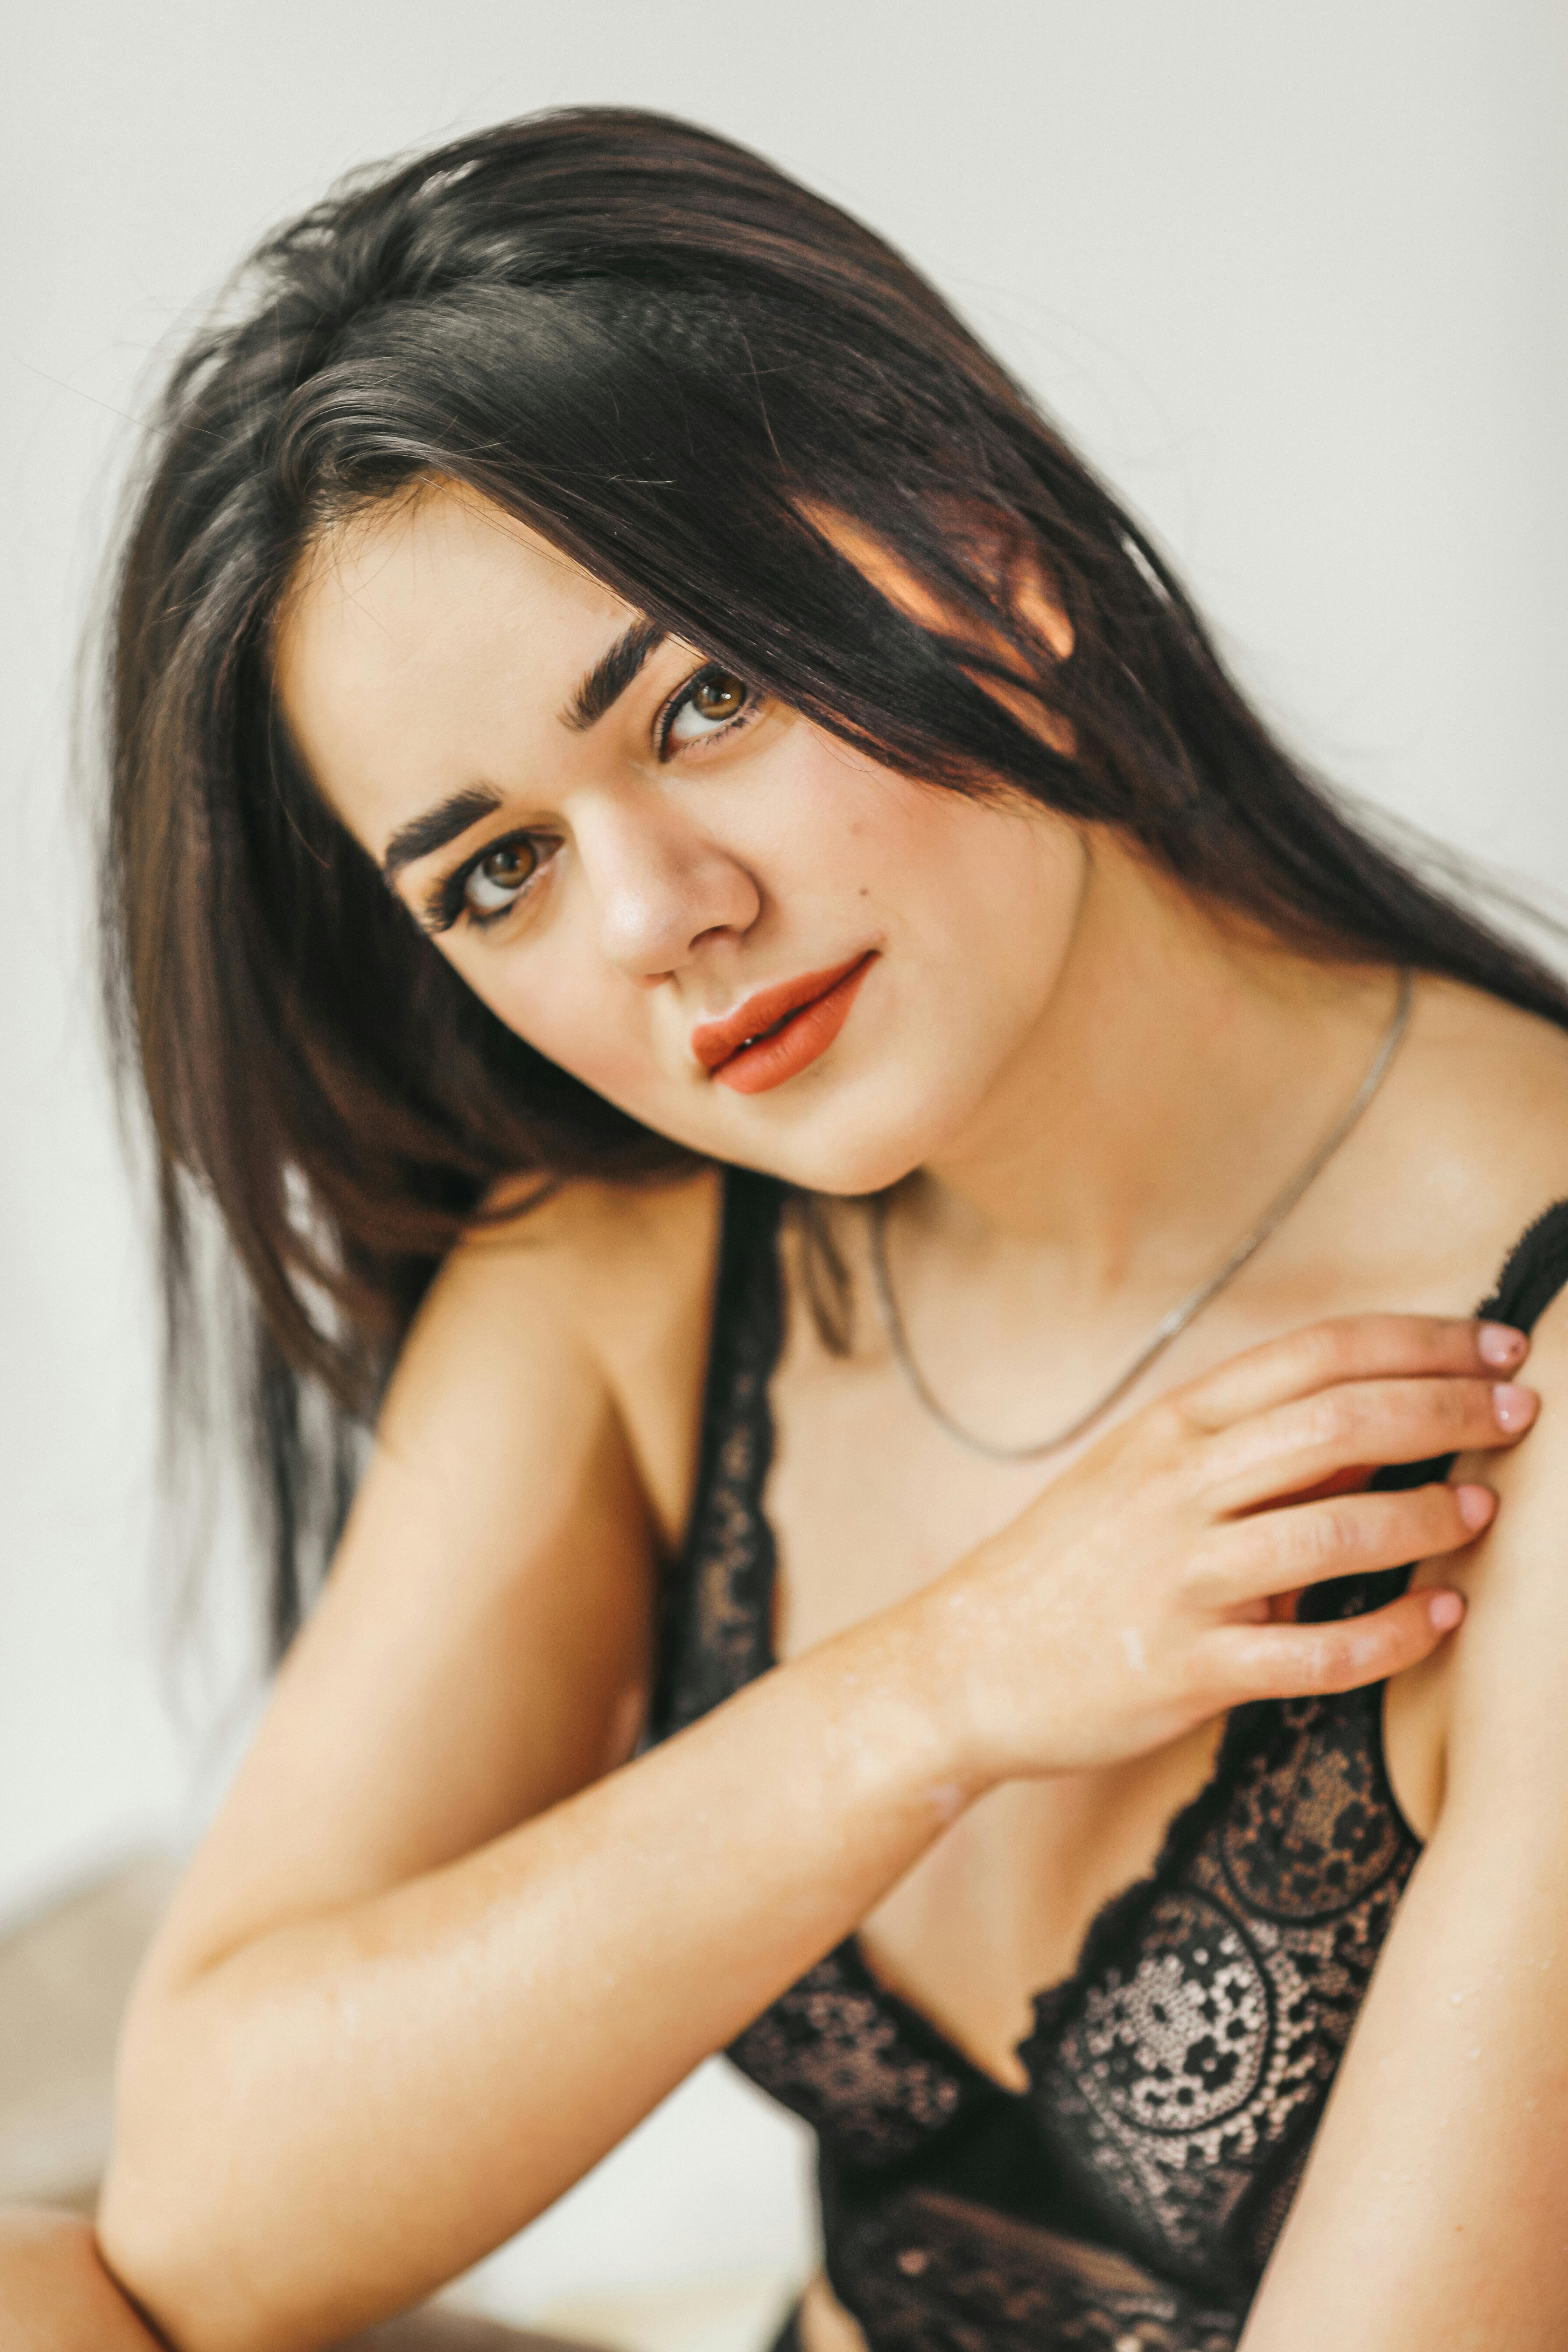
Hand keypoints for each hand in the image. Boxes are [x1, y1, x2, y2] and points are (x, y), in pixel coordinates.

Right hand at [911, 1315, 1534, 1785]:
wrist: (962, 1664)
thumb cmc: (1066, 1566)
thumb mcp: (1142, 1479)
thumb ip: (1254, 1453)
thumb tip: (1380, 1428)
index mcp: (1171, 1430)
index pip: (1316, 1357)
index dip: (1418, 1342)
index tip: (1493, 1344)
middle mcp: (1178, 1491)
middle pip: (1340, 1423)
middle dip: (1449, 1410)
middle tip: (1521, 1408)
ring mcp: (1183, 1580)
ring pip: (1337, 1532)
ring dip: (1431, 1518)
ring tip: (1486, 1510)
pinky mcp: (1189, 1670)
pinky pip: (1316, 1653)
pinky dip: (1393, 1635)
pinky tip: (1441, 1619)